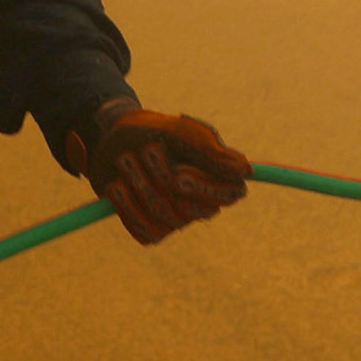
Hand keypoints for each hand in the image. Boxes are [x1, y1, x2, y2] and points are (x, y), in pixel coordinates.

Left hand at [62, 99, 252, 244]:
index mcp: (217, 175)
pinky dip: (127, 206)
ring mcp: (176, 219)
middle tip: (146, 149)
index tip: (178, 174)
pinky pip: (145, 231)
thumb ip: (211, 152)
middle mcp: (200, 201)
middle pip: (192, 208)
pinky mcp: (152, 229)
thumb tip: (246, 171)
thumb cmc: (153, 130)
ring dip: (140, 184)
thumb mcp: (181, 132)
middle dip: (162, 178)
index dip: (204, 189)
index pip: (230, 194)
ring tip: (125, 158)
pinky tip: (117, 185)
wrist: (113, 138)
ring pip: (164, 217)